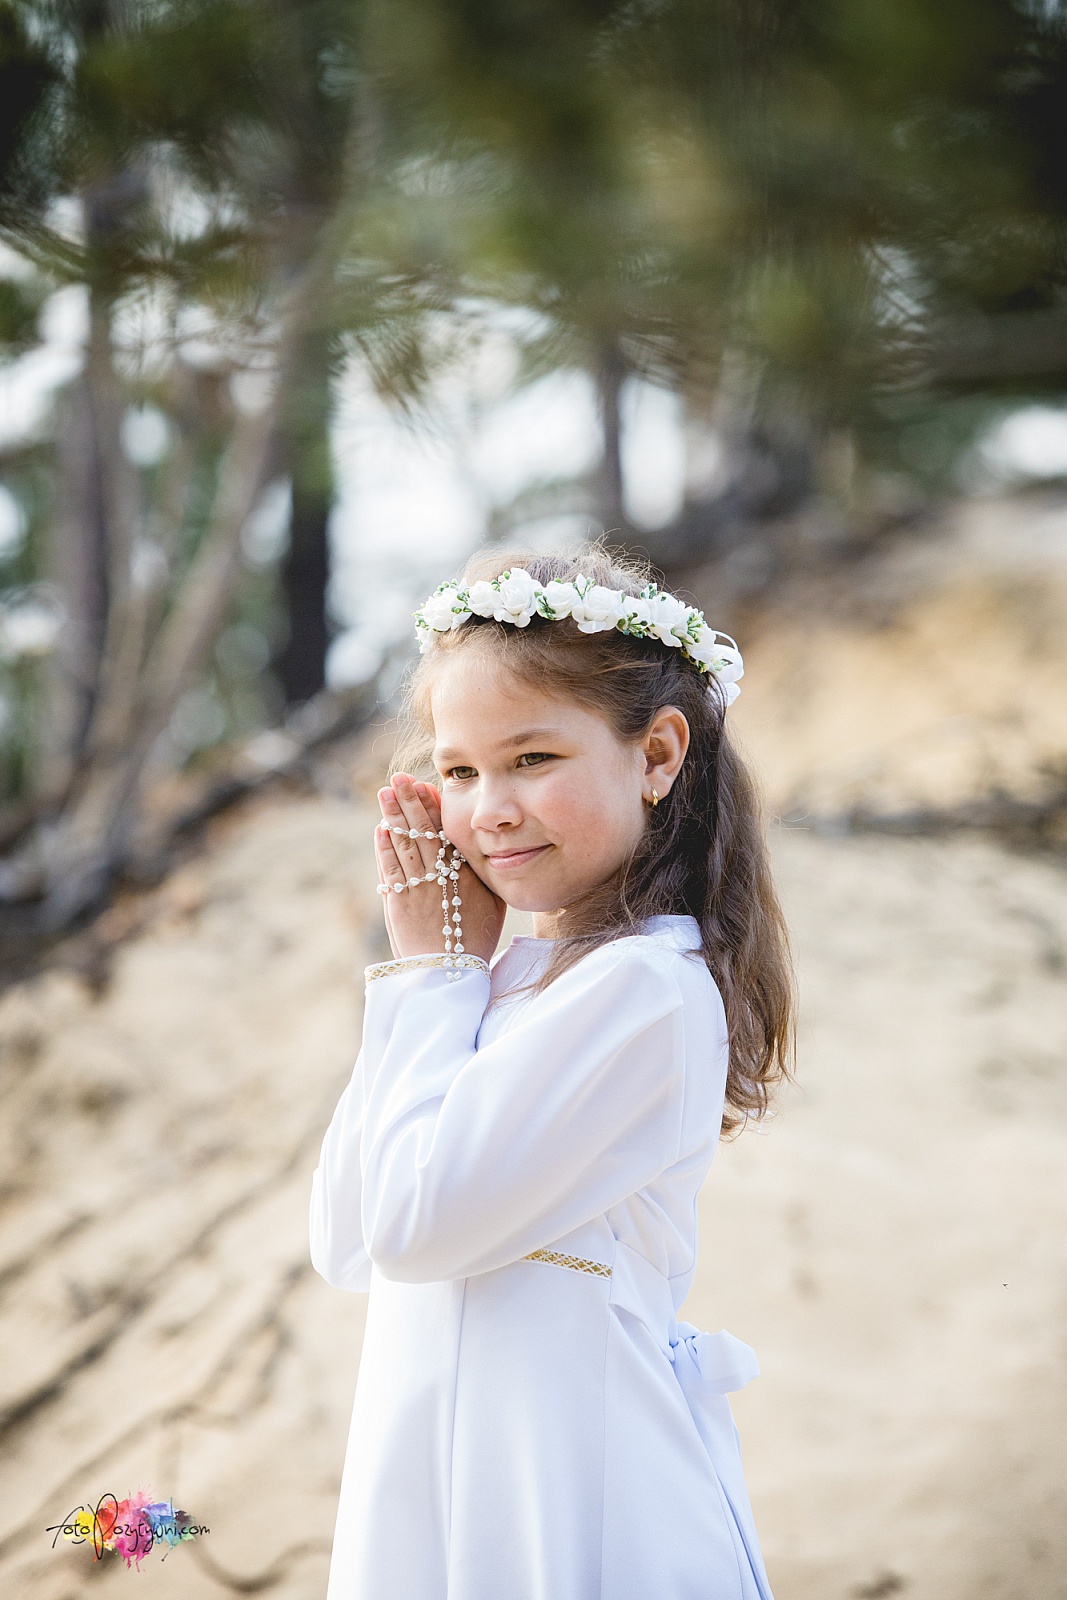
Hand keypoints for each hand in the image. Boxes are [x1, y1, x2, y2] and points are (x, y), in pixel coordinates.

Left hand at [375, 773, 506, 964]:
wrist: (451, 973)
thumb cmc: (476, 937)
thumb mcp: (493, 902)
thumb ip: (485, 872)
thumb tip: (483, 844)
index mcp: (466, 874)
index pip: (447, 832)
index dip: (433, 807)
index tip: (425, 785)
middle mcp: (441, 878)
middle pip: (423, 832)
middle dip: (410, 802)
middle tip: (399, 778)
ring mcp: (418, 890)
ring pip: (404, 846)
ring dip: (393, 817)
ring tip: (385, 793)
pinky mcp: (399, 904)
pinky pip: (390, 870)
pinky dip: (384, 848)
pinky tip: (380, 829)